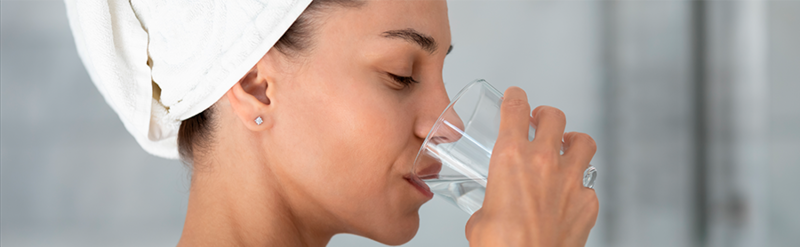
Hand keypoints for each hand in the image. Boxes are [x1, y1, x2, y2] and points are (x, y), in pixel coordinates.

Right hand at [465, 87, 598, 246]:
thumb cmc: (499, 246)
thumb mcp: (480, 216)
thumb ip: (488, 203)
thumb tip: (491, 210)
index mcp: (510, 158)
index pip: (515, 109)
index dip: (515, 96)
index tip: (515, 95)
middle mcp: (544, 162)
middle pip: (554, 116)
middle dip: (545, 115)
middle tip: (540, 121)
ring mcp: (571, 181)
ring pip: (584, 142)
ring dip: (573, 141)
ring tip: (566, 147)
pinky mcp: (588, 203)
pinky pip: (588, 185)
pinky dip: (580, 186)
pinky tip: (569, 196)